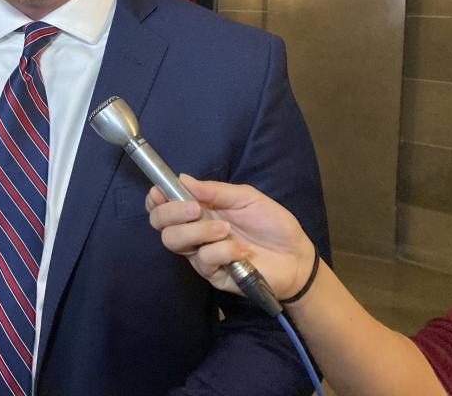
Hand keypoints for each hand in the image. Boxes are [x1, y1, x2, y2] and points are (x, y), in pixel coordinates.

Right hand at [145, 175, 316, 299]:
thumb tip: (182, 178)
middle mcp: (194, 231)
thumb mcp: (247, 198)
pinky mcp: (212, 274)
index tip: (159, 192)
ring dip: (197, 232)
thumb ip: (216, 191)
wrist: (296, 257)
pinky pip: (203, 260)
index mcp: (199, 210)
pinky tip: (241, 250)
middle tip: (194, 209)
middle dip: (170, 213)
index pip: (164, 205)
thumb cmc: (272, 224)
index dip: (156, 198)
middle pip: (160, 224)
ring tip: (224, 229)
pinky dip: (222, 251)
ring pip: (174, 242)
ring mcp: (200, 254)